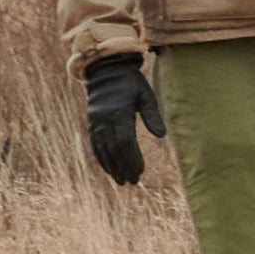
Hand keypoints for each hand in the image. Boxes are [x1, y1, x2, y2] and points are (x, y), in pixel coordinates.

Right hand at [81, 57, 153, 188]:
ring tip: (121, 181)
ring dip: (112, 166)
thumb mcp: (146, 95)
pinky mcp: (92, 123)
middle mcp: (104, 119)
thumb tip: (162, 135)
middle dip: (124, 166)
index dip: (132, 158)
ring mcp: (96, 122)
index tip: (140, 171)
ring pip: (103, 149)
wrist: (107, 72)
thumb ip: (152, 115)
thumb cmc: (131, 84)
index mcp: (119, 112)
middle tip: (133, 181)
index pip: (125, 141)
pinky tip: (109, 169)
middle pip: (114, 148)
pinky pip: (96, 144)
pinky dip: (102, 158)